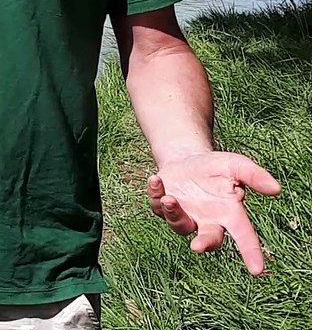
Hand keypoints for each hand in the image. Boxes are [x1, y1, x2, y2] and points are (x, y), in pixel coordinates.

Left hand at [147, 151, 281, 274]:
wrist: (187, 160)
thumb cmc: (216, 168)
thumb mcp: (236, 166)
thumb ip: (254, 177)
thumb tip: (276, 189)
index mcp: (230, 214)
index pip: (245, 237)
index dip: (251, 253)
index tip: (256, 270)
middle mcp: (207, 221)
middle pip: (209, 239)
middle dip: (204, 243)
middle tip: (198, 247)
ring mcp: (185, 216)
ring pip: (179, 225)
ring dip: (173, 213)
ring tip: (169, 198)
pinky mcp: (163, 208)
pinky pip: (157, 206)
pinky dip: (155, 193)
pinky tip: (156, 180)